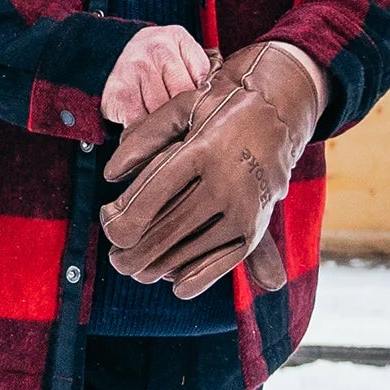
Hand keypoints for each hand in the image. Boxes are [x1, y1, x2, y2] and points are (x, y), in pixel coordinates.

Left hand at [99, 40, 327, 298]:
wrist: (279, 110)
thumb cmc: (219, 107)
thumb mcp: (181, 107)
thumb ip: (143, 137)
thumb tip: (111, 176)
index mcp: (203, 148)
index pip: (153, 195)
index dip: (124, 221)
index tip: (111, 229)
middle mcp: (227, 181)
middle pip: (168, 230)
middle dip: (134, 253)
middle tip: (115, 260)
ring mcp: (245, 207)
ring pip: (192, 250)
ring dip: (157, 267)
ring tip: (136, 270)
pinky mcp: (257, 225)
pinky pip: (224, 262)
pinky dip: (198, 278)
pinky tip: (175, 282)